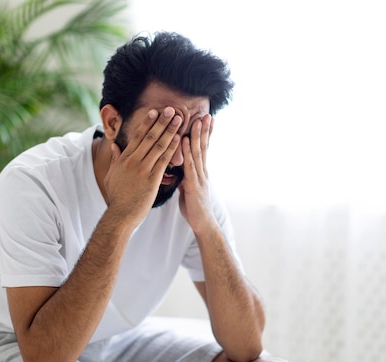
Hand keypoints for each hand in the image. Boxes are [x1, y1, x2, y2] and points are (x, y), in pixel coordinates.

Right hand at [104, 107, 181, 224]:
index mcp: (124, 158)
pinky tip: (179, 139)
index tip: (155, 112)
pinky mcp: (152, 179)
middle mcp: (133, 160)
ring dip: (170, 130)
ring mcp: (143, 169)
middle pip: (150, 137)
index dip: (147, 123)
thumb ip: (115, 159)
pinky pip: (164, 160)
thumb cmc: (117, 197)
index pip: (137, 136)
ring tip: (179, 119)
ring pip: (158, 145)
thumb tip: (115, 146)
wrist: (120, 214)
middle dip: (162, 122)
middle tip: (171, 109)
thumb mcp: (112, 175)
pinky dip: (172, 148)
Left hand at [179, 114, 216, 233]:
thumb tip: (179, 172)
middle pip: (203, 147)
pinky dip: (187, 151)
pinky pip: (189, 165)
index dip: (204, 135)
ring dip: (198, 135)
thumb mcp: (187, 189)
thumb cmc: (194, 208)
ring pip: (198, 153)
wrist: (202, 224)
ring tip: (197, 120)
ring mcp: (199, 177)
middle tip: (206, 114)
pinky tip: (186, 140)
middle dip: (204, 130)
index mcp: (199, 172)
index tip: (205, 120)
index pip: (203, 150)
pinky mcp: (194, 185)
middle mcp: (201, 172)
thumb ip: (185, 178)